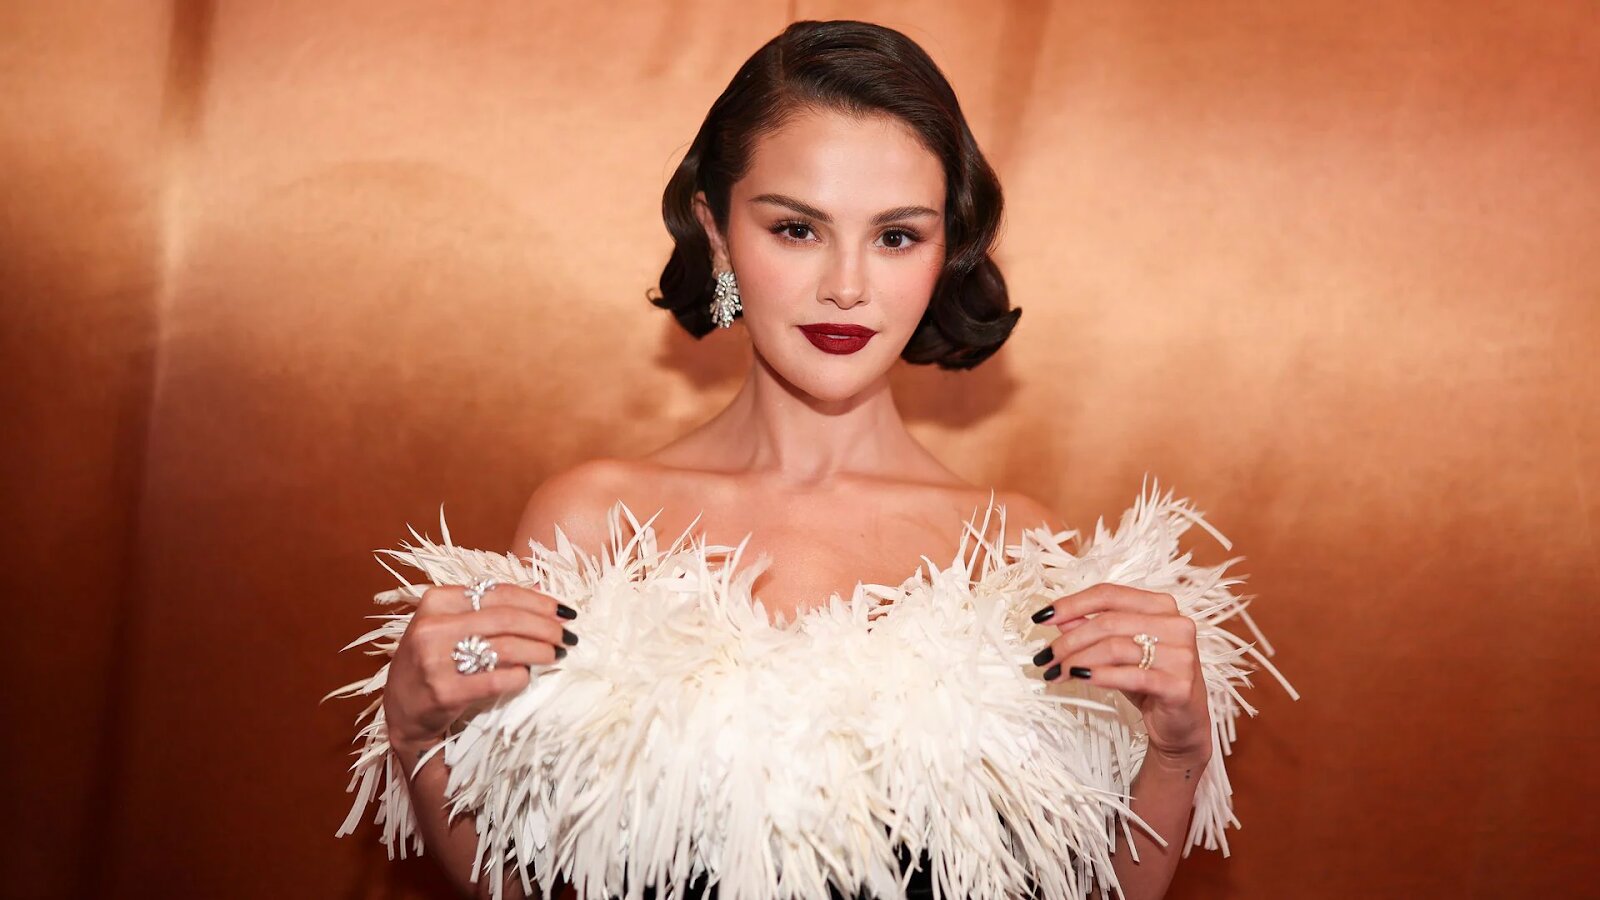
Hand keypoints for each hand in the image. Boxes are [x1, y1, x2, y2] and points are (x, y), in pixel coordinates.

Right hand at [382, 580, 578, 755]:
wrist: (401, 711)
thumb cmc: (432, 661)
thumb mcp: (449, 624)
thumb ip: (489, 606)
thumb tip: (541, 589)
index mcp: (436, 602)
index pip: (498, 592)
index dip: (537, 601)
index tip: (562, 611)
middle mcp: (433, 627)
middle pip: (506, 618)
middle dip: (545, 626)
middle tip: (567, 635)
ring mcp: (436, 660)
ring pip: (506, 648)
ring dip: (540, 650)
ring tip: (557, 654)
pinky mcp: (445, 692)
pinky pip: (497, 679)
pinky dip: (519, 676)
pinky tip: (528, 676)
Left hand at [1029, 584, 1211, 763]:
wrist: (1182, 723)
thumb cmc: (1149, 681)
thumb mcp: (1117, 651)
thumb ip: (1092, 630)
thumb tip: (1059, 618)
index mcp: (1161, 606)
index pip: (1109, 594)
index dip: (1071, 604)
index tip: (1041, 617)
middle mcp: (1176, 624)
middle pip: (1108, 622)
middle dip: (1069, 640)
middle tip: (1046, 657)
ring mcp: (1182, 654)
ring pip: (1116, 647)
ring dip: (1078, 660)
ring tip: (1057, 673)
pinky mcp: (1180, 684)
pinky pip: (1132, 675)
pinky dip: (1101, 675)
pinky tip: (1080, 678)